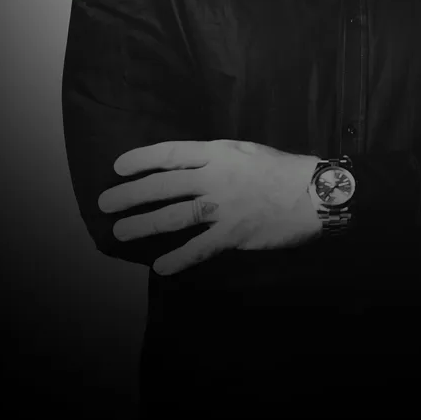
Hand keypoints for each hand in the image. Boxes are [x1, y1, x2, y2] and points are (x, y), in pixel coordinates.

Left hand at [97, 139, 321, 274]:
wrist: (316, 193)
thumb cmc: (285, 170)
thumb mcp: (248, 151)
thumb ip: (220, 158)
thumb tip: (194, 165)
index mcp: (219, 152)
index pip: (171, 153)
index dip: (141, 160)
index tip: (118, 167)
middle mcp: (215, 177)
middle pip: (164, 185)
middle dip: (130, 194)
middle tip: (105, 203)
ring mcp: (224, 206)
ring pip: (175, 216)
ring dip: (144, 225)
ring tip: (120, 232)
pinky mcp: (235, 233)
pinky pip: (200, 248)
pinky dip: (179, 259)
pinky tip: (161, 268)